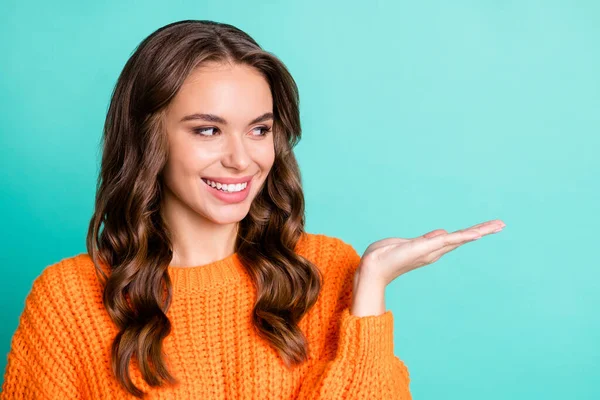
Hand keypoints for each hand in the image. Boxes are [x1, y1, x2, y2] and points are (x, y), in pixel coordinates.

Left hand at [355, 219, 505, 287]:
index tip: (488, 227)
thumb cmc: (386, 256)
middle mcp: (434, 251)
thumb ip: (426, 240)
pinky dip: (462, 237)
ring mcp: (431, 250)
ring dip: (478, 231)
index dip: (472, 232)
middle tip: (502, 224)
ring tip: (496, 225)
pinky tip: (476, 233)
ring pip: (459, 238)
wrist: (373, 268)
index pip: (455, 238)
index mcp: (431, 248)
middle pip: (463, 238)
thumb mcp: (408, 244)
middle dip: (482, 231)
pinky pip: (447, 240)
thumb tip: (443, 233)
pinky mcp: (424, 248)